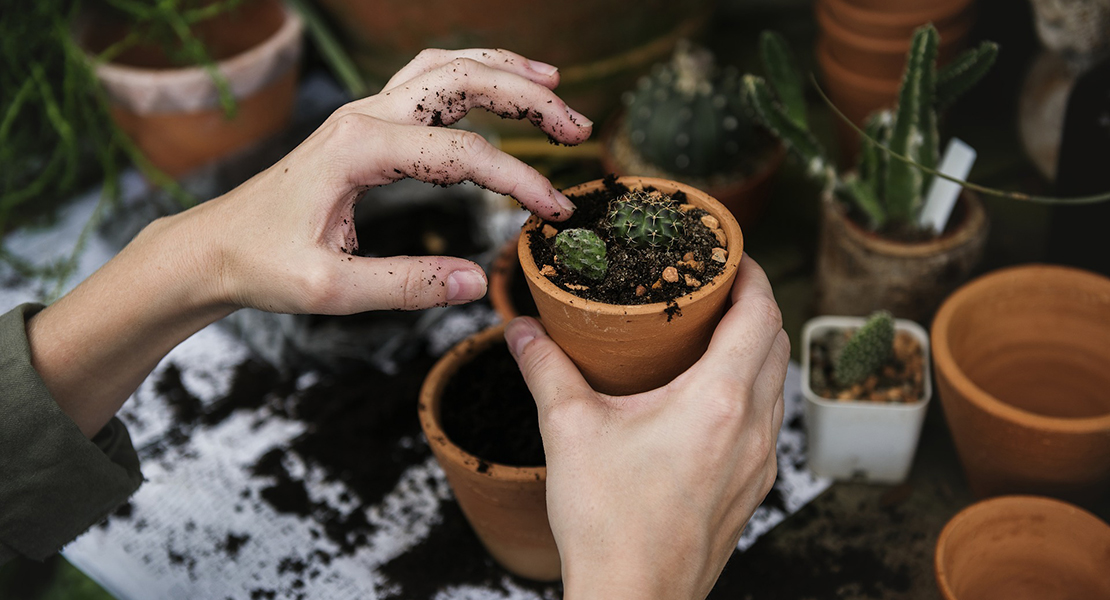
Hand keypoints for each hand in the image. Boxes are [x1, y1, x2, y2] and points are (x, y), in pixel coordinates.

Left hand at [192, 48, 592, 314]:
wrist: (213, 246)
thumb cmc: (262, 265)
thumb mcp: (331, 289)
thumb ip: (406, 285)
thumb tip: (477, 282)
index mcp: (358, 149)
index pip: (462, 154)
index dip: (519, 180)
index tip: (555, 212)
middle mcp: (364, 116)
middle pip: (462, 81)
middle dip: (528, 97)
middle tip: (578, 128)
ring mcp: (363, 113)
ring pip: (445, 68)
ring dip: (503, 70)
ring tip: (554, 83)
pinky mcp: (364, 124)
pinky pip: (426, 81)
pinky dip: (470, 74)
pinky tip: (497, 84)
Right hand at [505, 255, 788, 599]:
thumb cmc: (608, 522)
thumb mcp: (568, 430)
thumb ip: (545, 369)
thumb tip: (521, 329)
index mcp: (719, 401)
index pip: (760, 313)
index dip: (752, 274)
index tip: (730, 255)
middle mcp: (754, 429)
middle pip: (777, 343)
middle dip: (754, 305)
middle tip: (714, 288)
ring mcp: (760, 464)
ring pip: (776, 384)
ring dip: (756, 349)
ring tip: (712, 335)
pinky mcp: (753, 490)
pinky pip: (768, 422)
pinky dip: (751, 391)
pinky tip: (709, 398)